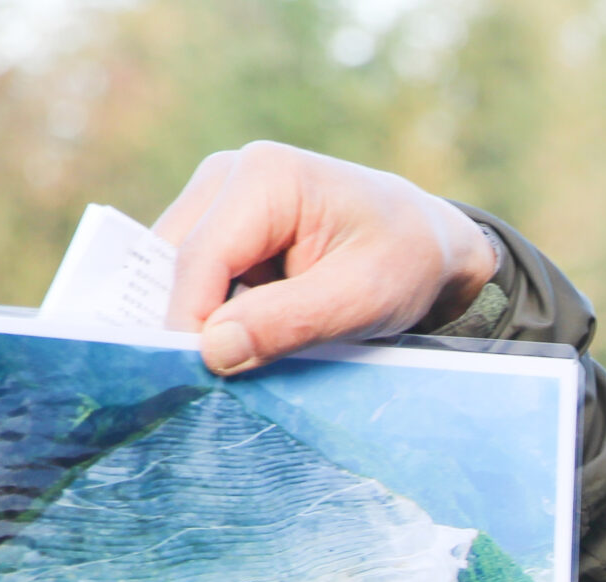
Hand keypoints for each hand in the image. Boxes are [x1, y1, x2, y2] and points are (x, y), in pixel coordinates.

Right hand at [152, 141, 499, 376]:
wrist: (426, 242)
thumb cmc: (404, 260)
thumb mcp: (362, 299)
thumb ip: (288, 322)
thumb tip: (212, 350)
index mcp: (264, 176)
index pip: (200, 259)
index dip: (190, 323)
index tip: (199, 378)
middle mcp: (229, 175)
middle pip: (179, 264)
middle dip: (195, 323)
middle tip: (221, 381)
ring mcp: (220, 199)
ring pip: (181, 275)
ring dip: (206, 321)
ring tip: (248, 359)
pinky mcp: (222, 227)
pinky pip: (198, 280)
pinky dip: (216, 315)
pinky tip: (250, 340)